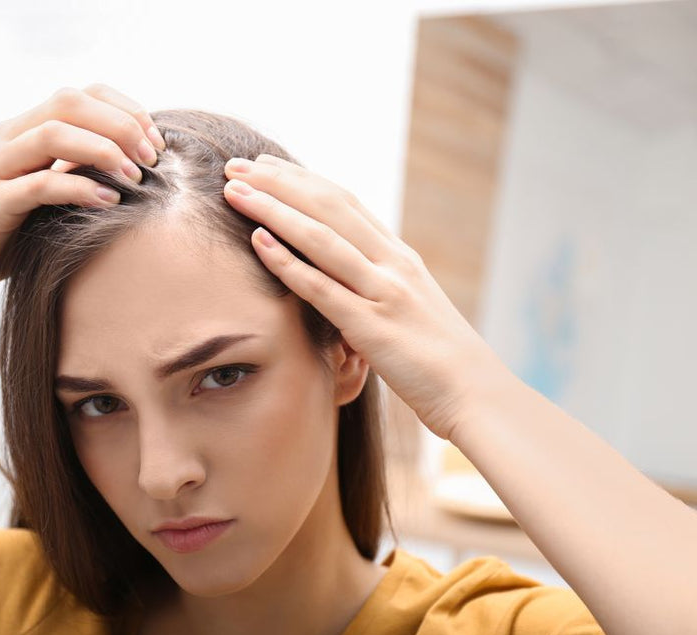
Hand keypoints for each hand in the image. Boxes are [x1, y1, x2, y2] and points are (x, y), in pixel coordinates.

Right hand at [0, 83, 164, 308]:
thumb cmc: (9, 235)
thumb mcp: (52, 197)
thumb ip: (81, 173)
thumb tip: (141, 168)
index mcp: (24, 130)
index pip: (83, 94)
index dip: (126, 109)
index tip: (157, 142)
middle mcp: (7, 138)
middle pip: (69, 102)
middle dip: (120, 124)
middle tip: (152, 158)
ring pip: (52, 134)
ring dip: (103, 150)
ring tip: (135, 177)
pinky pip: (39, 184)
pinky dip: (79, 188)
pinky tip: (109, 201)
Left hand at [222, 154, 508, 441]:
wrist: (476, 393)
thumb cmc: (438, 359)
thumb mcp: (408, 308)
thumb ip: (377, 285)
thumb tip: (342, 276)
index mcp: (399, 256)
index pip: (344, 202)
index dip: (301, 179)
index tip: (266, 165)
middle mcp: (392, 263)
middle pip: (327, 207)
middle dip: (278, 183)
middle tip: (236, 165)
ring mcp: (383, 292)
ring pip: (320, 237)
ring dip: (273, 210)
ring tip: (234, 191)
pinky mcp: (373, 326)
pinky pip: (322, 287)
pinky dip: (287, 261)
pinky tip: (257, 241)